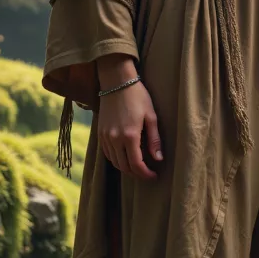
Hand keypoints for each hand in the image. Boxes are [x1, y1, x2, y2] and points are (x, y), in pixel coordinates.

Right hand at [97, 56, 162, 179]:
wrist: (117, 81)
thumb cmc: (138, 96)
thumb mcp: (151, 116)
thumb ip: (154, 140)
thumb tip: (159, 159)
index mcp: (129, 136)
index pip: (136, 164)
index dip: (145, 174)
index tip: (154, 176)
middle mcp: (114, 139)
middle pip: (124, 167)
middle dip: (136, 174)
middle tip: (147, 174)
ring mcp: (105, 136)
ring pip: (114, 162)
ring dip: (126, 168)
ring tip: (138, 167)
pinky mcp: (100, 132)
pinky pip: (107, 153)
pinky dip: (116, 159)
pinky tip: (125, 156)